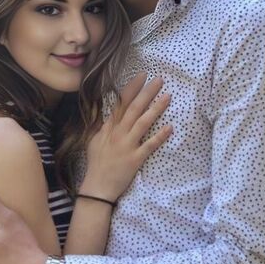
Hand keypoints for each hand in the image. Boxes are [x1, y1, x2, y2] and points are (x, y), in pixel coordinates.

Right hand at [82, 74, 171, 201]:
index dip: (132, 88)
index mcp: (109, 128)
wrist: (97, 187)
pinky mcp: (135, 159)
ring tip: (168, 97)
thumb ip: (101, 124)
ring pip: (143, 123)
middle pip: (134, 108)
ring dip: (156, 109)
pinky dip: (159, 136)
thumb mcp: (93, 140)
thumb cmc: (96, 163)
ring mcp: (127, 145)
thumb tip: (102, 109)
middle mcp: (118, 133)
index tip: (141, 76)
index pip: (121, 103)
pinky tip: (170, 127)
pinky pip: (149, 145)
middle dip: (147, 93)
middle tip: (159, 80)